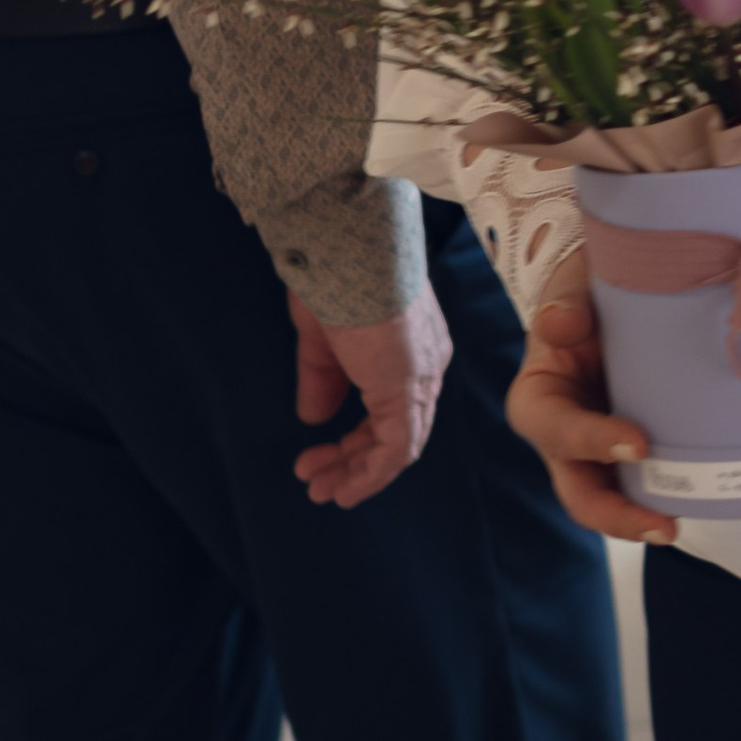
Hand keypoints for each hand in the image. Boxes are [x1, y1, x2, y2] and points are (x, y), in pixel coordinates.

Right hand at [290, 283, 451, 508]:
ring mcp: (421, 378)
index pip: (394, 407)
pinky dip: (371, 474)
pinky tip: (344, 489)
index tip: (320, 453)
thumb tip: (314, 417)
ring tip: (322, 490)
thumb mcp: (322, 339)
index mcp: (411, 349)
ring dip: (358, 473)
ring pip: (399, 446)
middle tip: (318, 481)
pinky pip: (398, 447)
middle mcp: (426, 366)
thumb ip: (323, 378)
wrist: (345, 250)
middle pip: (398, 431)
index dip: (357, 437)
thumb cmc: (333, 279)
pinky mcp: (407, 390)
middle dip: (354, 461)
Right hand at [506, 260, 676, 545]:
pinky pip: (652, 480)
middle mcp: (565, 438)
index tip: (638, 445)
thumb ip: (565, 302)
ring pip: (615, 499)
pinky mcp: (635, 453)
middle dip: (619, 515)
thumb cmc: (584, 295)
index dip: (593, 442)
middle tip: (665, 526)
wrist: (612, 297)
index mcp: (538, 401)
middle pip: (581, 492)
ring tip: (682, 526)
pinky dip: (675, 491)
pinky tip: (710, 495)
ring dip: (647, 516)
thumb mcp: (570, 289)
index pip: (557, 431)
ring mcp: (600, 453)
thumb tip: (562, 325)